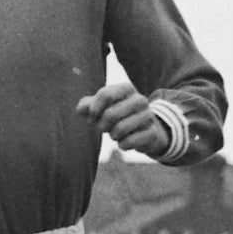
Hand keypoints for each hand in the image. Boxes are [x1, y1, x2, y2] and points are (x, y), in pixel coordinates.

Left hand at [80, 84, 194, 163]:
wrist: (142, 130)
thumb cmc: (116, 114)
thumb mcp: (100, 107)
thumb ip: (87, 105)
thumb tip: (81, 109)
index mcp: (126, 88)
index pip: (105, 95)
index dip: (94, 109)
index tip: (92, 117)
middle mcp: (140, 99)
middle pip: (110, 114)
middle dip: (101, 126)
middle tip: (102, 129)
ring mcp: (148, 116)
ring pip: (120, 129)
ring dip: (112, 135)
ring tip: (114, 134)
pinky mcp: (152, 132)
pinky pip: (130, 142)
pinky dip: (122, 145)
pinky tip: (124, 142)